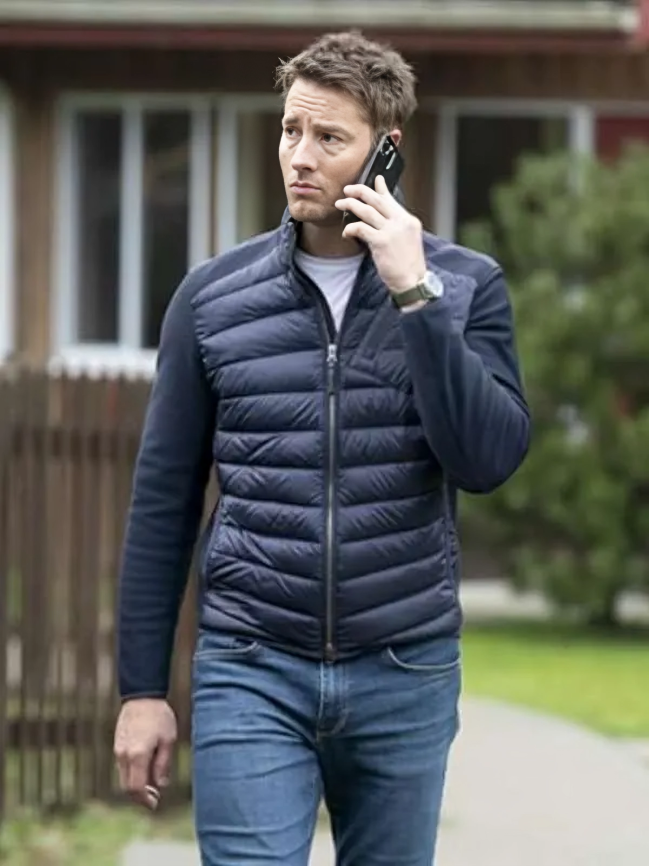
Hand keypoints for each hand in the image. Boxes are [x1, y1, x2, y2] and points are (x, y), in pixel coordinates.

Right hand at [114, 698, 176, 809]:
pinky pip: (122, 767)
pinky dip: (132, 774)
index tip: (154, 804)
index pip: (136, 788)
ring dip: (136, 785)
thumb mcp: (168, 740)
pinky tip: (145, 769)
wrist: (142, 695)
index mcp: (138, 755)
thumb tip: (160, 786)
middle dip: (140, 796)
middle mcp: (124, 755)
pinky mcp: (117, 745)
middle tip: (154, 798)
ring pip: (123, 777)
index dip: (144, 800)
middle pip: (127, 787)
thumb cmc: (159, 716)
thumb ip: (163, 764)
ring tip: (152, 784)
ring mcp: (118, 750)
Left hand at [336, 175, 426, 294]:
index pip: (391, 200)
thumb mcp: (407, 240)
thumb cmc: (408, 265)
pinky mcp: (381, 242)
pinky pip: (360, 228)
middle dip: (359, 191)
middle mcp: (401, 222)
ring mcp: (392, 231)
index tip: (376, 178)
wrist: (412, 282)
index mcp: (409, 220)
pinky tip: (346, 232)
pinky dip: (350, 228)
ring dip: (350, 205)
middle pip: (377, 200)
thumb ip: (396, 226)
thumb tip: (383, 217)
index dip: (381, 188)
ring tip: (340, 204)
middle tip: (347, 190)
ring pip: (366, 210)